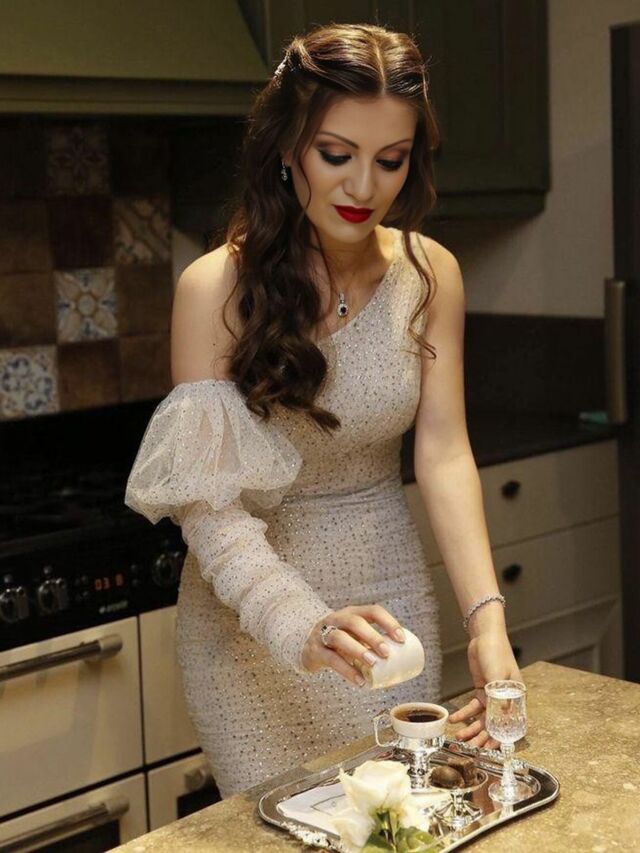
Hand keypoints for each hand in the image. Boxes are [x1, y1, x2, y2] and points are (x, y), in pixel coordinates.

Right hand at [301, 604, 405, 686]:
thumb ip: (372, 648)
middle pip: (355, 622)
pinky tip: (359, 681)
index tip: (401, 639)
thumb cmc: (340, 642)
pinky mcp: (315, 650)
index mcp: (353, 613)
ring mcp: (324, 633)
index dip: (388, 623)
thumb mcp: (355, 637)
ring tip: (372, 663)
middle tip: (386, 653)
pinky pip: (330, 659)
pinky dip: (346, 670)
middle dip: (372, 637)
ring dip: (357, 650)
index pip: (373, 611)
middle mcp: (337, 619)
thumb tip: (399, 672)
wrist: (306, 645)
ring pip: (339, 637)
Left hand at [448, 630, 522, 748]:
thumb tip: (500, 718)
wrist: (485, 636)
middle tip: (472, 747)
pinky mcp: (482, 690)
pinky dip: (464, 714)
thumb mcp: (498, 675)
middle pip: (495, 724)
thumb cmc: (497, 653)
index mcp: (516, 697)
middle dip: (483, 737)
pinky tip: (454, 719)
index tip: (491, 747)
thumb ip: (498, 697)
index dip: (502, 737)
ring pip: (483, 718)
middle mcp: (505, 700)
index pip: (511, 723)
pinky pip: (473, 707)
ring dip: (472, 728)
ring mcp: (493, 696)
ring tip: (460, 737)